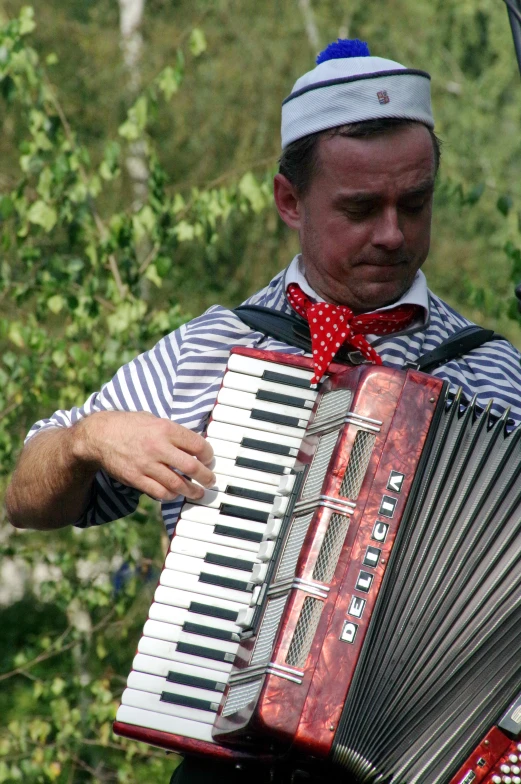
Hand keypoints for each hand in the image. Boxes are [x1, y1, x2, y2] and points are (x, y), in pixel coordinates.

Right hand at [72, 410, 214, 501]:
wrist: (98, 435)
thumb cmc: (129, 425)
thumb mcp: (153, 419)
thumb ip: (172, 432)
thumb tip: (194, 444)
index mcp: (165, 429)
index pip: (197, 445)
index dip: (208, 454)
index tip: (209, 459)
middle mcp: (158, 447)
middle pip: (191, 467)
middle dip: (206, 476)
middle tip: (211, 480)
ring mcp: (147, 465)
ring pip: (178, 484)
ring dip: (192, 491)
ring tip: (198, 493)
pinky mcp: (136, 478)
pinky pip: (159, 492)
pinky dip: (171, 495)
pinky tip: (175, 494)